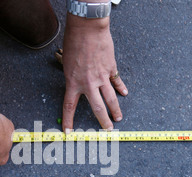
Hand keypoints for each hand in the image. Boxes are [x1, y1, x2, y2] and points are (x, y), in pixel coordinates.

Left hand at [62, 14, 127, 131]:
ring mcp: (102, 77)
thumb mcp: (67, 63)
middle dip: (103, 121)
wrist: (88, 29)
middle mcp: (88, 84)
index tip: (68, 132)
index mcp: (74, 83)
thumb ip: (73, 77)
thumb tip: (78, 86)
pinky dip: (121, 88)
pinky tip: (125, 93)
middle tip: (107, 130)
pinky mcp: (111, 68)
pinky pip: (117, 81)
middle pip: (97, 108)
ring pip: (111, 98)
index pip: (69, 107)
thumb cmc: (74, 42)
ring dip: (116, 110)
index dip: (68, 121)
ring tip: (119, 118)